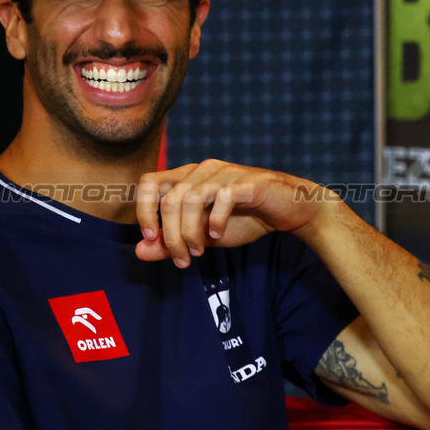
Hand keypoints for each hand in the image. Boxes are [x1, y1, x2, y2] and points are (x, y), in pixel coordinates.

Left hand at [134, 160, 334, 266]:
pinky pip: (222, 198)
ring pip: (191, 198)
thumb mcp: (203, 236)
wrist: (290, 211)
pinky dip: (215, 221)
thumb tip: (140, 251)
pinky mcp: (248, 183)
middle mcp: (204, 170)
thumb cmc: (246, 219)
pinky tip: (218, 236)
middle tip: (182, 259)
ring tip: (199, 252)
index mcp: (189, 177)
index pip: (149, 183)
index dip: (144, 211)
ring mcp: (226, 173)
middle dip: (171, 235)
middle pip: (169, 198)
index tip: (152, 239)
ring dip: (190, 232)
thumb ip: (172, 242)